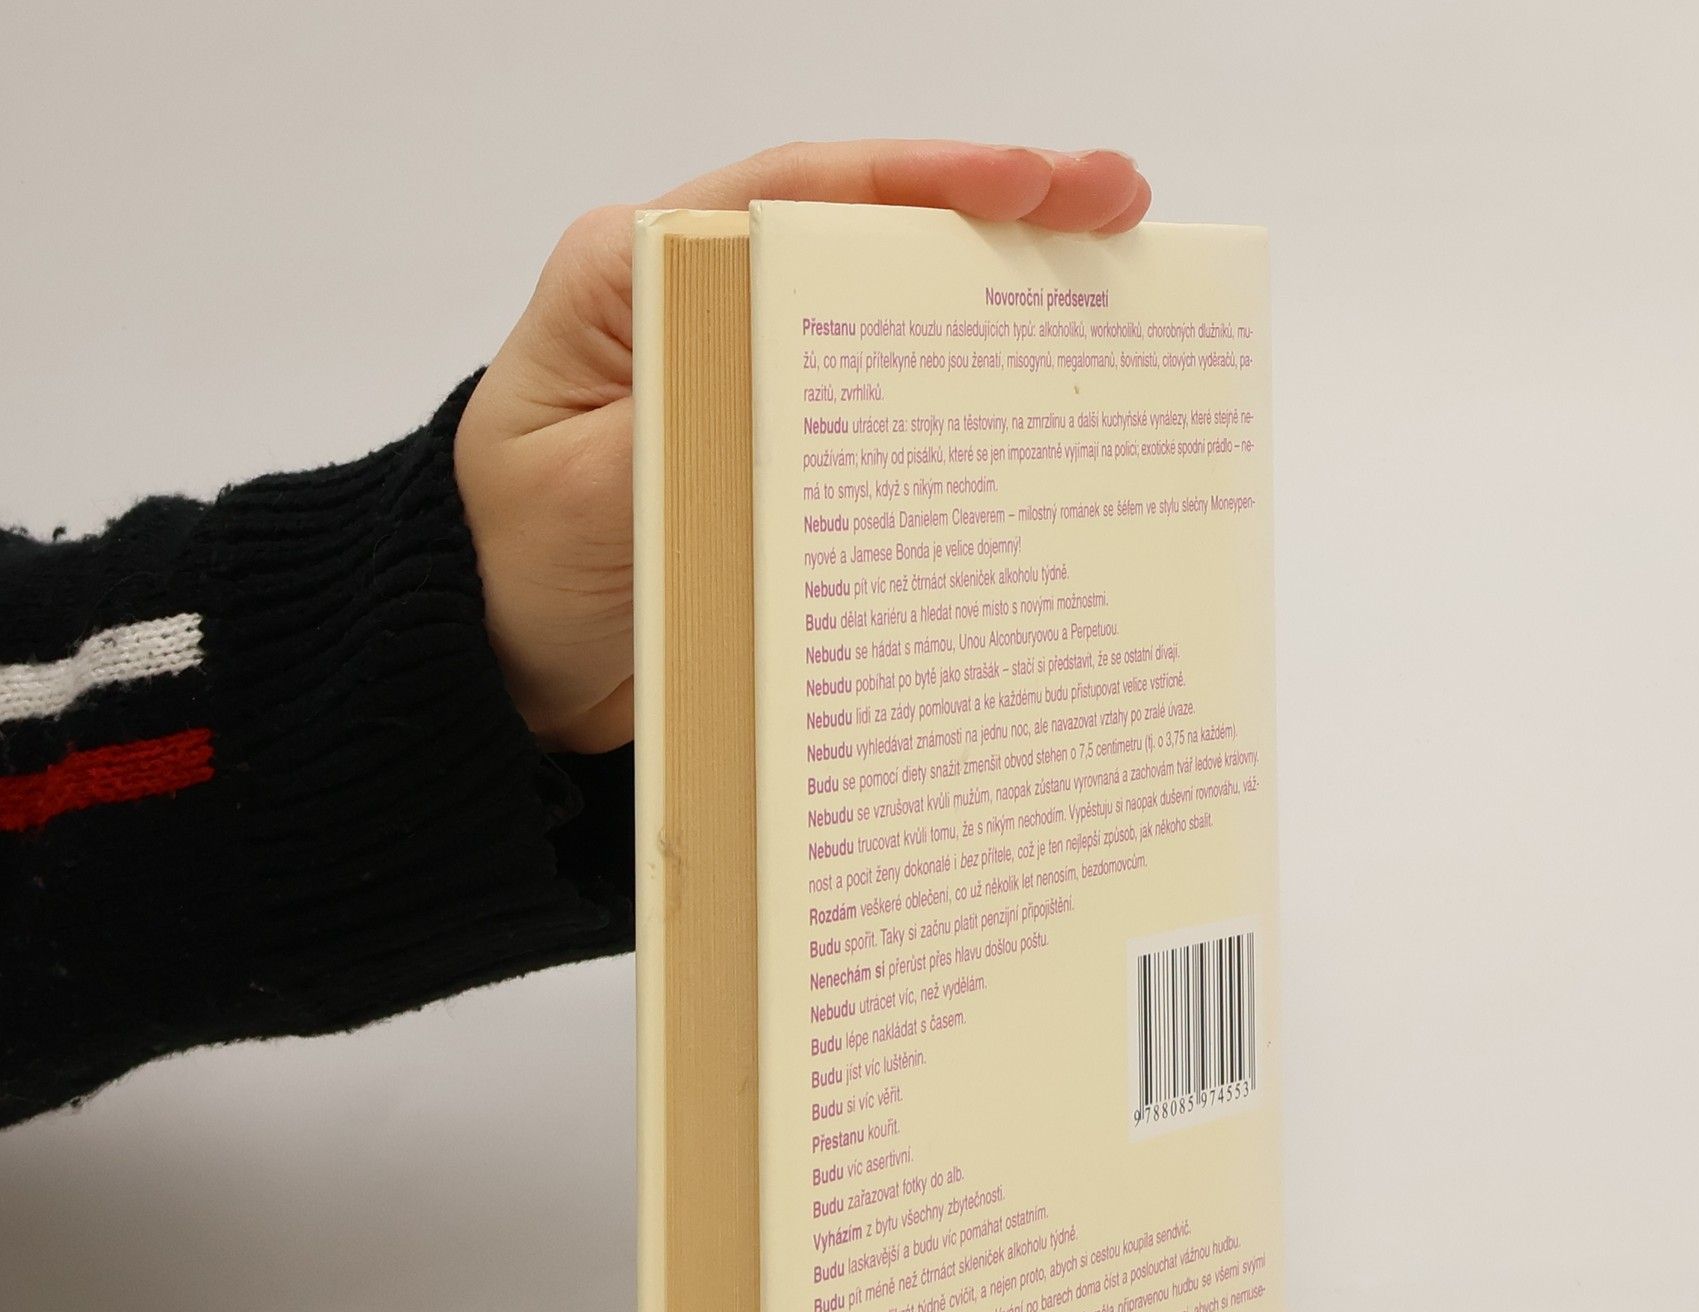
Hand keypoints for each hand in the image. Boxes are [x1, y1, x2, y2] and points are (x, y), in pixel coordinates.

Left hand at [453, 140, 1150, 752]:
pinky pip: (877, 409)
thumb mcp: (589, 494)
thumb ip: (688, 424)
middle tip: (1122, 208)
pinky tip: (1036, 408)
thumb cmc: (514, 570)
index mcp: (637, 274)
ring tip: (1114, 289)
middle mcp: (700, 301)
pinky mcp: (775, 444)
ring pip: (884, 317)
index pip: (796, 193)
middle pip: (862, 236)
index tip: (1031, 182)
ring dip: (994, 303)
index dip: (923, 180)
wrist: (498, 664)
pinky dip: (956, 401)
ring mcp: (745, 371)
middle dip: (996, 215)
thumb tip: (802, 378)